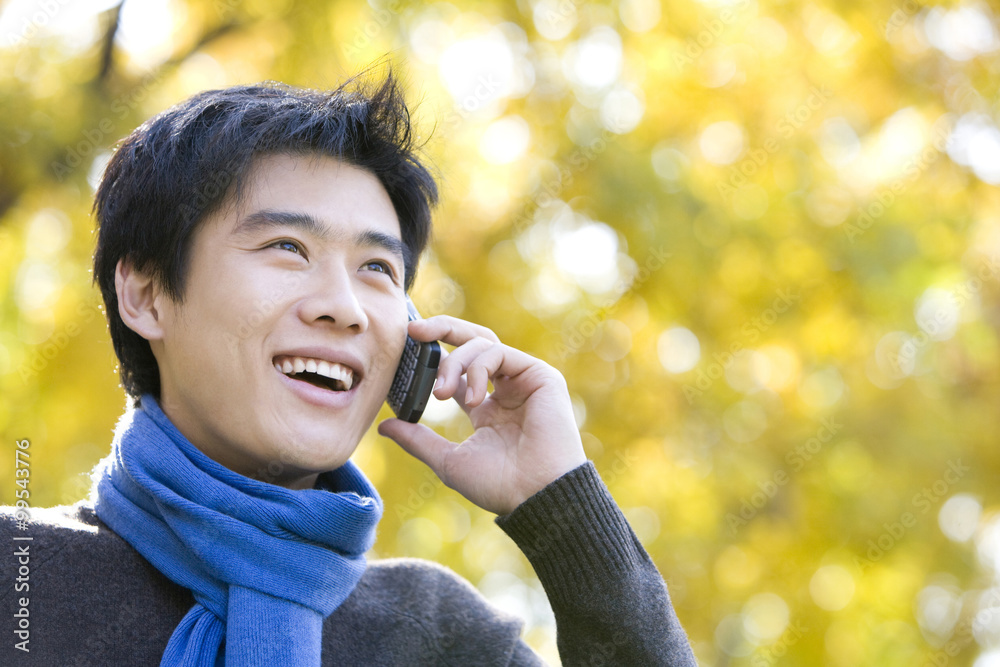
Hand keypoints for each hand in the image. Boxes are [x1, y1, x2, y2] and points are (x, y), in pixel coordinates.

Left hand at [377, 315, 586, 514]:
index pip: (458, 369)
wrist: (536, 496)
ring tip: (441, 393)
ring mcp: (523, 379)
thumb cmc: (498, 485)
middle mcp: (505, 388)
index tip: (406, 348)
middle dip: (442, 329)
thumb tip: (383, 426)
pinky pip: (500, 353)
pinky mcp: (540, 375)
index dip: (432, 356)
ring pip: (482, 343)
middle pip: (472, 341)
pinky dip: (478, 368)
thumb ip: (417, 440)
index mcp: (486, 407)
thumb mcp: (448, 460)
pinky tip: (474, 398)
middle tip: (413, 330)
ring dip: (455, 363)